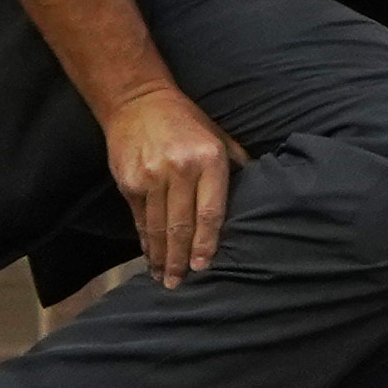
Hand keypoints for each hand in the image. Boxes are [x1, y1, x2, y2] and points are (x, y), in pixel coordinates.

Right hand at [105, 82, 240, 280]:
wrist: (139, 103)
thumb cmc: (188, 123)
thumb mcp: (221, 138)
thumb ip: (237, 166)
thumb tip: (259, 195)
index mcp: (209, 160)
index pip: (211, 212)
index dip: (208, 243)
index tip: (205, 266)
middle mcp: (179, 170)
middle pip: (181, 225)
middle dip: (181, 259)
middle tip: (180, 284)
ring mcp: (150, 177)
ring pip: (157, 227)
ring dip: (160, 256)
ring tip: (164, 278)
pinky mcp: (128, 182)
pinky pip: (139, 219)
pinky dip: (144, 240)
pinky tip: (150, 255)